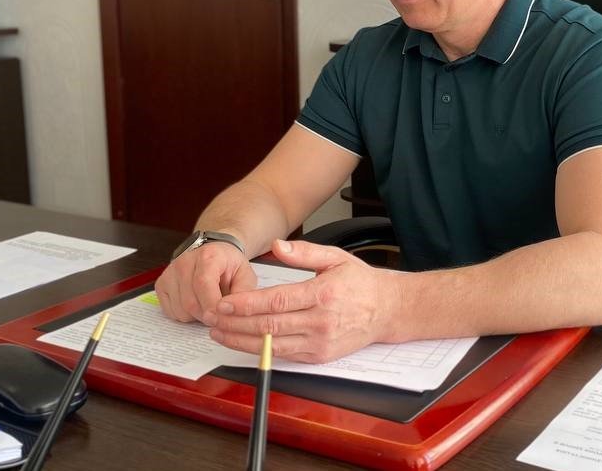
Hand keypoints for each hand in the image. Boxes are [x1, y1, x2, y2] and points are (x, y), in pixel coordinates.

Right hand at [155, 241, 256, 325]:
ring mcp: (170, 273)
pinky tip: (195, 303)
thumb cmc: (230, 265)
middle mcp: (185, 262)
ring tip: (207, 304)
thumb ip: (242, 294)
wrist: (215, 253)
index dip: (210, 305)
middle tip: (219, 314)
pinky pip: (170, 312)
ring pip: (180, 310)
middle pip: (190, 302)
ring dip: (196, 316)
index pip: (203, 284)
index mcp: (208, 256)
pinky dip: (184, 315)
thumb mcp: (246, 275)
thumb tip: (230, 312)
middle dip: (207, 315)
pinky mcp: (161, 284)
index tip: (219, 319)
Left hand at [209, 239, 393, 362]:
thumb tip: (277, 246)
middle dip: (235, 325)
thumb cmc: (361, 283)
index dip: (246, 305)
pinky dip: (261, 351)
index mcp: (322, 293)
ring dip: (241, 341)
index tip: (224, 303)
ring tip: (219, 333)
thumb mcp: (336, 257)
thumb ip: (304, 252)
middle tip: (212, 319)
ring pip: (273, 346)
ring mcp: (320, 343)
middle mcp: (320, 321)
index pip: (276, 302)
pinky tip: (243, 343)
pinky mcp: (320, 357)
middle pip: (269, 327)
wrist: (388, 310)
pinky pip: (284, 356)